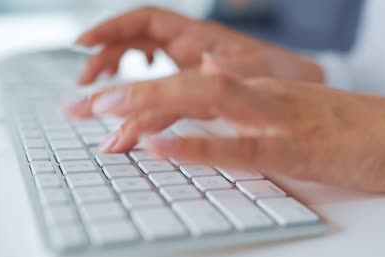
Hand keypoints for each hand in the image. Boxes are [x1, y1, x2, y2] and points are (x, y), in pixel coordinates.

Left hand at [64, 56, 384, 202]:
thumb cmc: (363, 130)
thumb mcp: (302, 117)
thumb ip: (258, 118)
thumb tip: (214, 117)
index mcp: (265, 89)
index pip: (192, 83)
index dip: (142, 90)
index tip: (100, 103)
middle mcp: (266, 95)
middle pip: (186, 85)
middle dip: (126, 94)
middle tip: (77, 106)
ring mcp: (283, 119)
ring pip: (206, 103)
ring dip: (151, 107)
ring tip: (102, 115)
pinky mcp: (302, 149)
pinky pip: (243, 145)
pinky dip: (200, 145)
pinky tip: (163, 146)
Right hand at [75, 6, 322, 84]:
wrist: (305, 85)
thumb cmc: (284, 75)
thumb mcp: (255, 76)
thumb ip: (224, 77)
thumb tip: (204, 71)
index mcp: (200, 36)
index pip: (144, 21)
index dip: (111, 28)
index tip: (82, 43)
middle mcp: (191, 47)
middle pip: (133, 44)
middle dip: (102, 63)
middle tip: (79, 90)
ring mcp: (192, 66)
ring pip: (143, 66)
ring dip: (118, 82)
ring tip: (97, 103)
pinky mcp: (198, 86)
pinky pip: (160, 85)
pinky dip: (142, 94)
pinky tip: (134, 106)